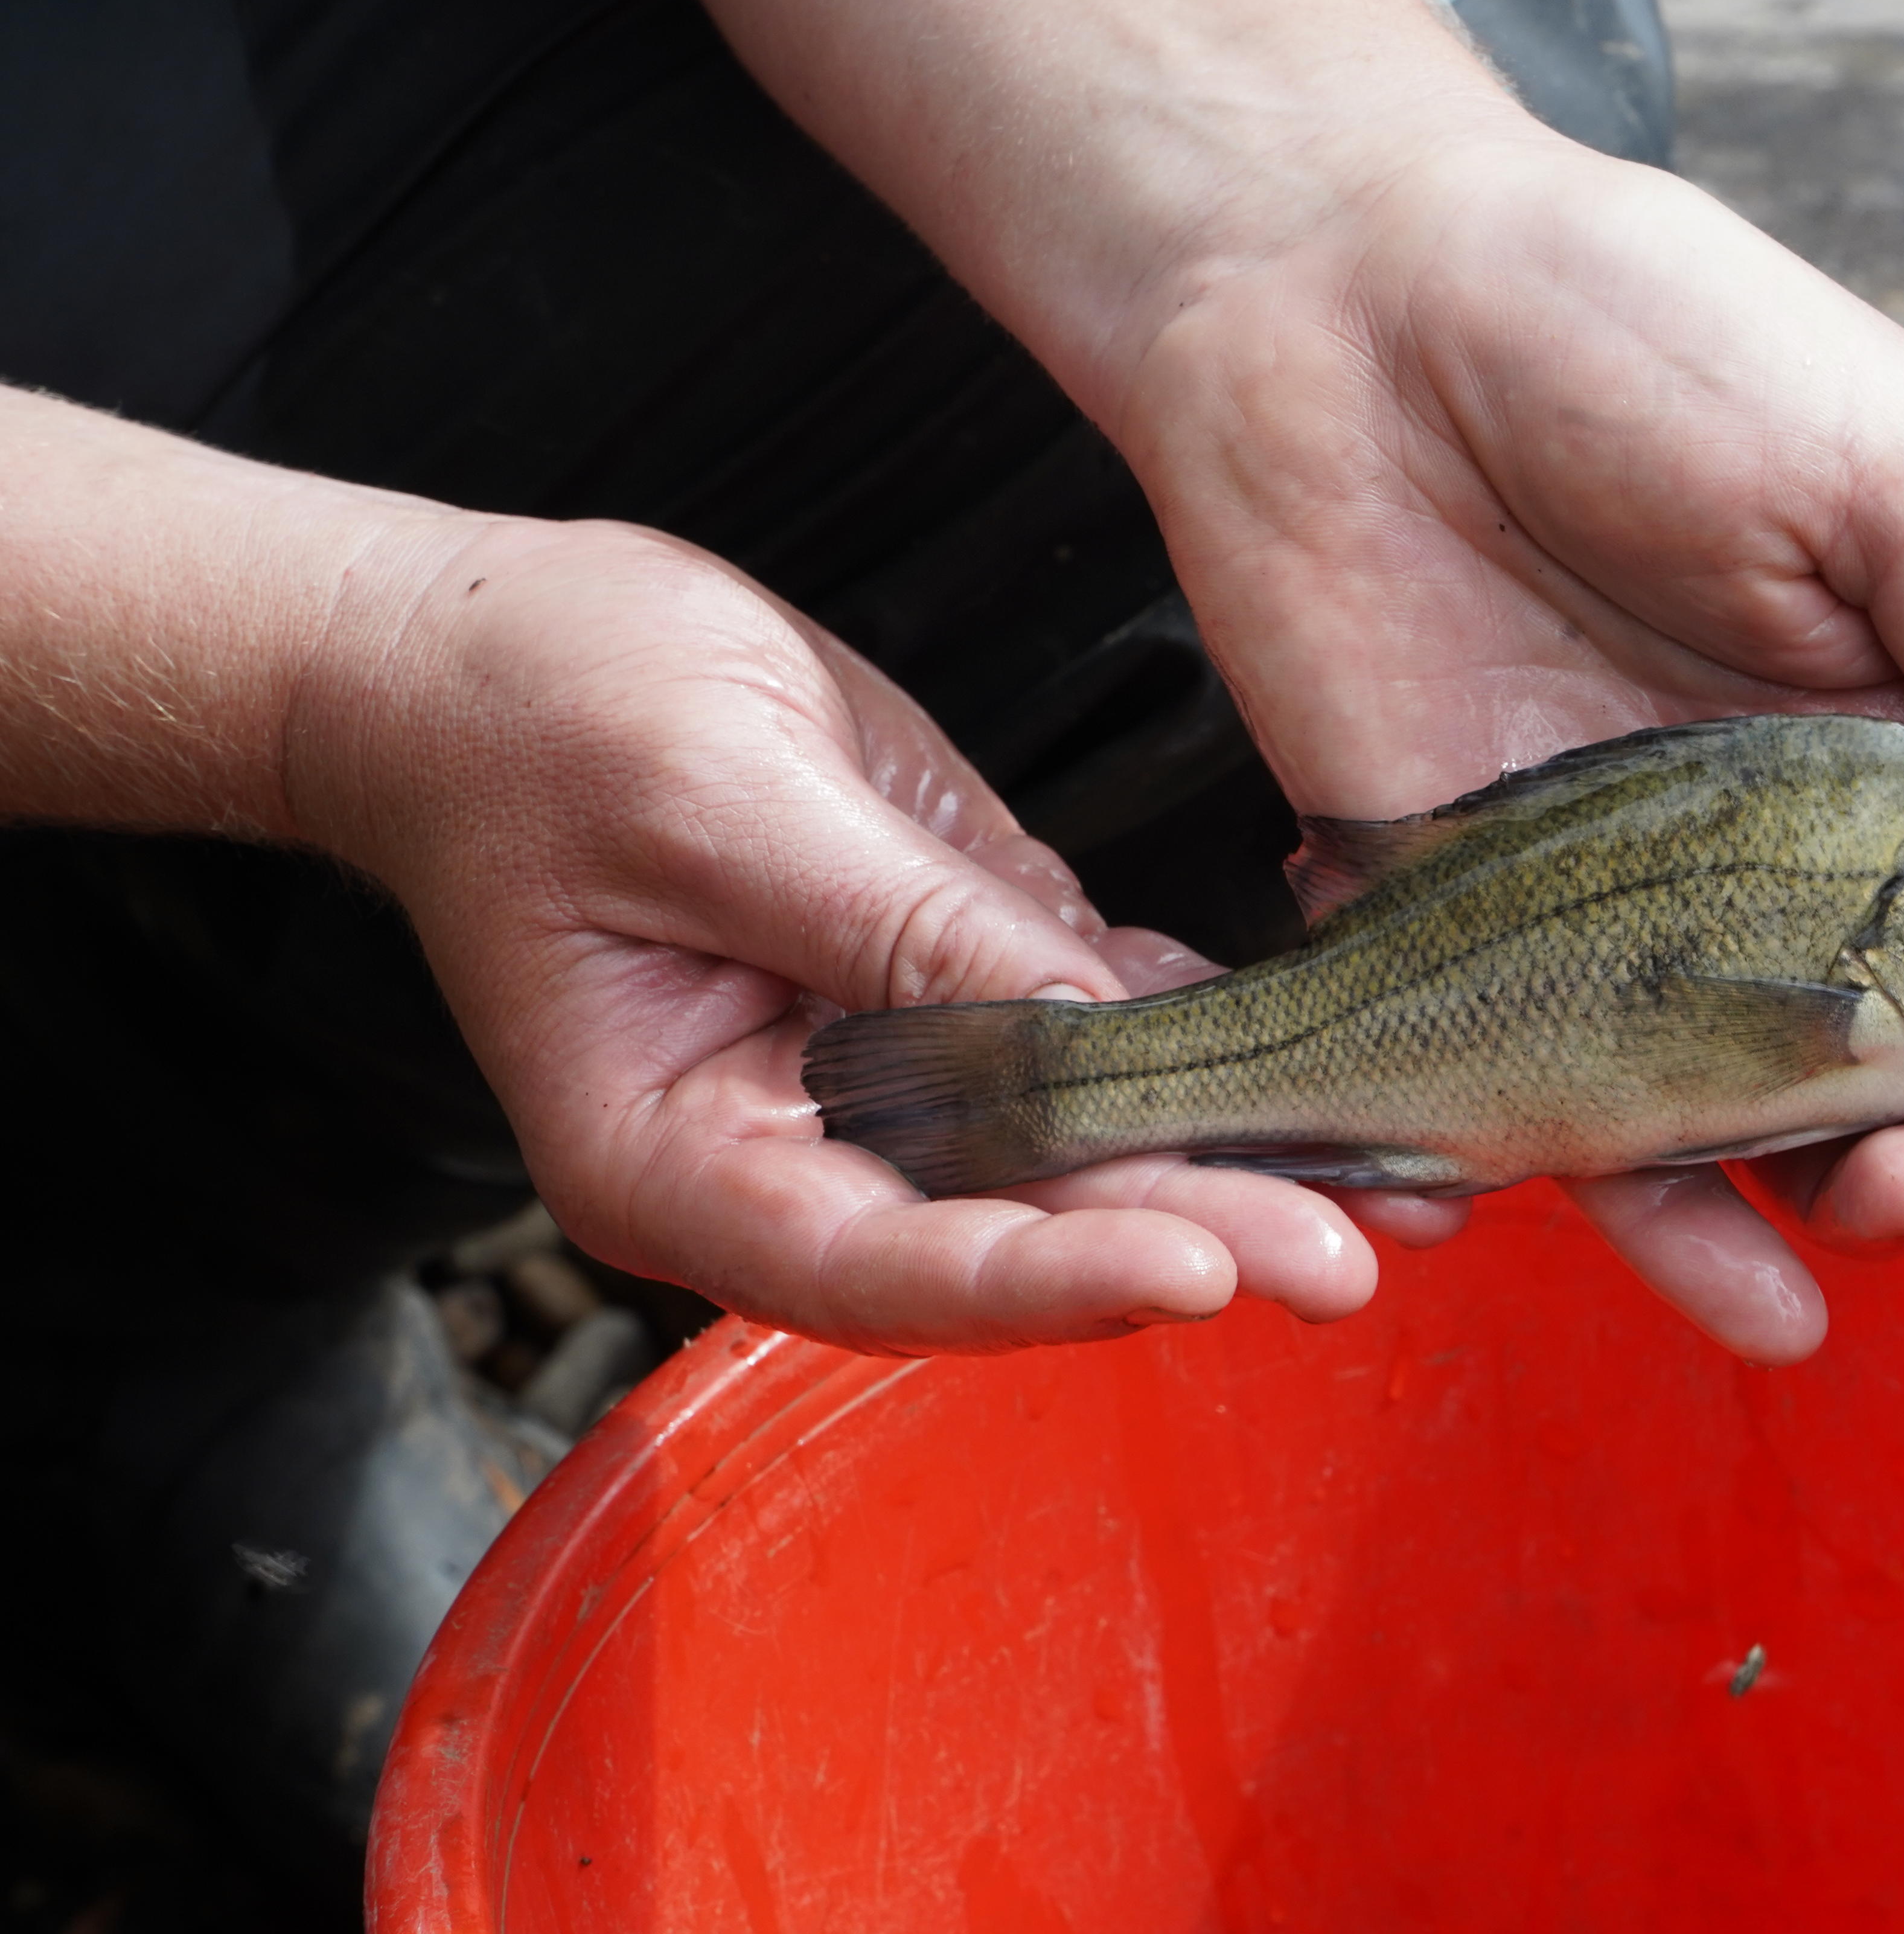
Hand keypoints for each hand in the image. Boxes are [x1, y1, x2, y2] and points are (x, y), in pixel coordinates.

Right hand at [290, 517, 1396, 1351]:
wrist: (483, 653)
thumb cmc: (542, 713)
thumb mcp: (718, 795)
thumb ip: (897, 925)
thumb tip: (1083, 1025)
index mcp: (680, 1157)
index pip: (882, 1266)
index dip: (1044, 1280)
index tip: (1196, 1267)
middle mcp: (789, 1154)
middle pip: (1005, 1236)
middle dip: (1185, 1240)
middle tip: (1352, 1251)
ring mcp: (872, 1081)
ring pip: (1067, 1161)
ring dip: (1225, 1167)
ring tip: (1391, 1182)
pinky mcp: (939, 983)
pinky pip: (1080, 1041)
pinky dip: (1193, 1049)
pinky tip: (1311, 1061)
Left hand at [666, 0, 1903, 1360]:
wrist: (1351, 314)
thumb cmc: (1636, 340)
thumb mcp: (1870, 463)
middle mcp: (1802, 875)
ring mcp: (1643, 932)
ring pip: (1778, 1144)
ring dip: (1856, 1215)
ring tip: (1892, 1207)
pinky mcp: (1477, 958)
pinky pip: (1565, 1135)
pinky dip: (1640, 1229)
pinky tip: (1728, 1291)